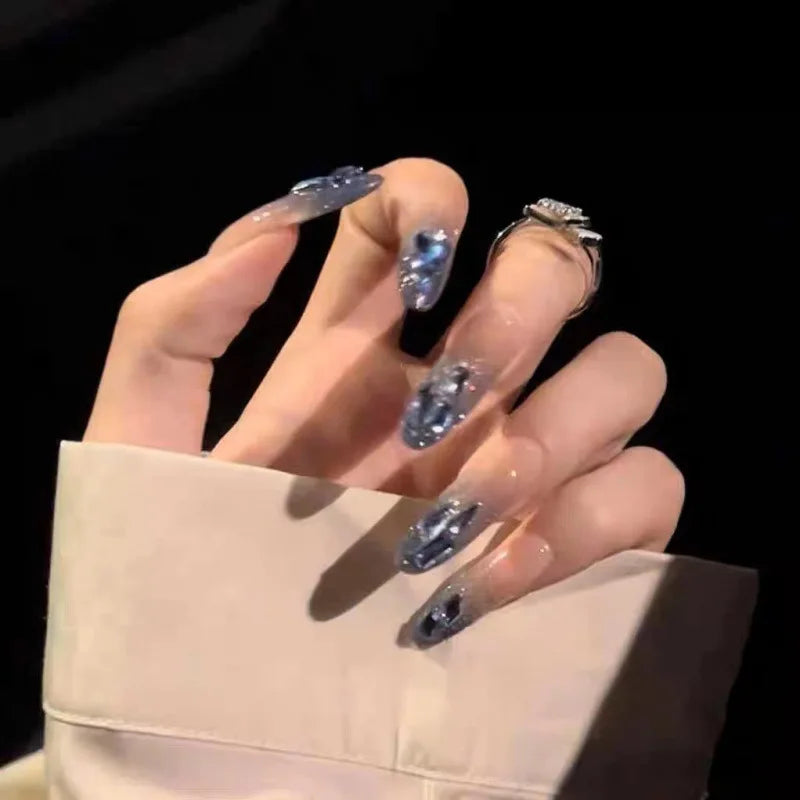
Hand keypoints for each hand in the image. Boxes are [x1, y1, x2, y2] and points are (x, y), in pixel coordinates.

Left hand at [85, 158, 683, 644]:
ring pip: (627, 372)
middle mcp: (453, 382)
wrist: (227, 709)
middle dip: (518, 311)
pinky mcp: (569, 538)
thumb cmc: (182, 572)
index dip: (431, 203)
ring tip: (462, 508)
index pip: (423, 206)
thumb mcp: (140, 443)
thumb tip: (273, 231)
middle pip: (554, 265)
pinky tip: (489, 576)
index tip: (412, 281)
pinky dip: (585, 523)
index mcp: (354, 344)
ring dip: (560, 427)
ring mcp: (522, 457)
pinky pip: (643, 490)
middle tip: (446, 400)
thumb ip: (172, 327)